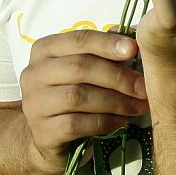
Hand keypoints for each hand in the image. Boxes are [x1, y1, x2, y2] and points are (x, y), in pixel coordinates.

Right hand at [20, 30, 147, 174]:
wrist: (49, 138)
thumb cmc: (73, 94)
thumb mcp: (84, 69)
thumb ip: (103, 51)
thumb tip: (131, 36)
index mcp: (44, 50)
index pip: (78, 40)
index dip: (107, 43)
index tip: (133, 50)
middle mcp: (33, 73)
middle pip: (79, 68)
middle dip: (117, 77)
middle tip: (143, 87)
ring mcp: (33, 104)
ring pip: (78, 96)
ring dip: (115, 101)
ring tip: (138, 106)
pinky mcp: (41, 132)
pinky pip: (76, 124)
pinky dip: (104, 122)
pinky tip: (121, 122)